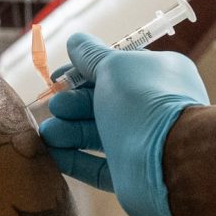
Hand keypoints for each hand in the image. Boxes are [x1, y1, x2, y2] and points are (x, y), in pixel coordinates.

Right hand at [36, 33, 205, 215]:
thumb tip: (76, 41)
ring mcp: (142, 143)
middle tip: (54, 106)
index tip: (55, 76)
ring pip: (97, 134)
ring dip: (69, 131)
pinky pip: (97, 166)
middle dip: (73, 103)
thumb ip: (92, 55)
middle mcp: (152, 109)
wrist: (169, 160)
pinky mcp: (131, 174)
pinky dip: (74, 158)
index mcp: (157, 77)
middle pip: (102, 103)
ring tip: (46, 134)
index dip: (82, 71)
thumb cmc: (143, 103)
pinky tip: (51, 154)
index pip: (115, 70)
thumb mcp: (114, 66)